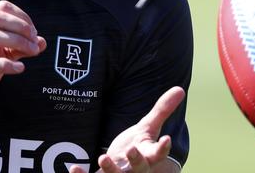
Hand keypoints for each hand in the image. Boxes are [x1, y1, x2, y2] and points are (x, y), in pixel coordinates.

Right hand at [0, 0, 45, 118]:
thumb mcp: (1, 57)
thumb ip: (20, 48)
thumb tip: (42, 42)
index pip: (1, 7)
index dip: (21, 16)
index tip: (34, 31)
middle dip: (21, 27)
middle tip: (35, 41)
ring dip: (18, 42)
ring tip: (32, 52)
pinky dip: (6, 64)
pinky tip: (19, 68)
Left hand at [70, 87, 184, 172]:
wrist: (125, 169)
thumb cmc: (137, 146)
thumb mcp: (149, 127)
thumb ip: (162, 110)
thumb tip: (181, 89)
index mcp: (147, 156)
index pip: (158, 153)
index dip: (163, 148)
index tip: (167, 139)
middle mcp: (135, 169)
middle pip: (139, 168)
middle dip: (136, 161)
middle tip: (132, 150)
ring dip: (110, 170)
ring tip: (103, 158)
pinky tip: (73, 169)